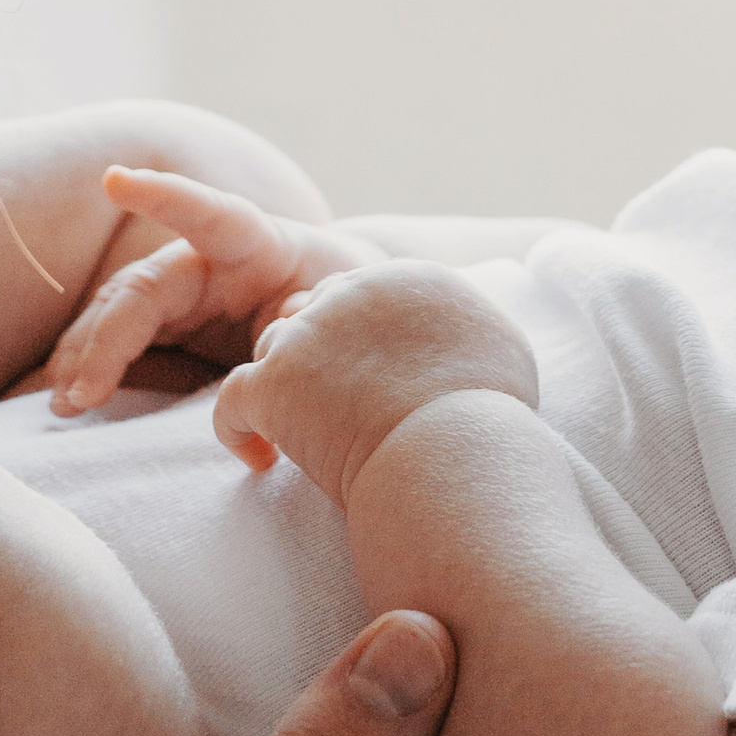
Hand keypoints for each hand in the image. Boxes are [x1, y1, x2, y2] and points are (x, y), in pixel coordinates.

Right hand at [46, 169, 379, 412]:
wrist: (325, 306)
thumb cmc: (327, 298)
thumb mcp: (331, 305)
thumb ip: (301, 318)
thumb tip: (278, 333)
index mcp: (252, 242)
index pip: (209, 214)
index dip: (164, 195)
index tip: (114, 180)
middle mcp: (202, 260)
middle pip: (143, 287)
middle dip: (105, 337)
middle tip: (80, 392)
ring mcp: (178, 290)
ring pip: (117, 311)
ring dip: (85, 354)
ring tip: (63, 402)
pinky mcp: (166, 320)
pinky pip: (118, 336)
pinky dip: (90, 363)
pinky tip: (64, 394)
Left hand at [216, 261, 538, 498]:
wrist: (455, 453)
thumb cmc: (490, 419)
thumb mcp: (504, 349)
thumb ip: (471, 327)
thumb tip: (462, 336)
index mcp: (407, 278)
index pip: (365, 293)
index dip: (360, 337)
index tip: (369, 382)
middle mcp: (353, 291)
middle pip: (315, 310)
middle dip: (317, 353)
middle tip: (330, 407)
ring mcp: (309, 334)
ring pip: (273, 347)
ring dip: (282, 384)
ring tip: (299, 432)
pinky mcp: (274, 383)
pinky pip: (232, 400)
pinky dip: (237, 429)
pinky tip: (259, 457)